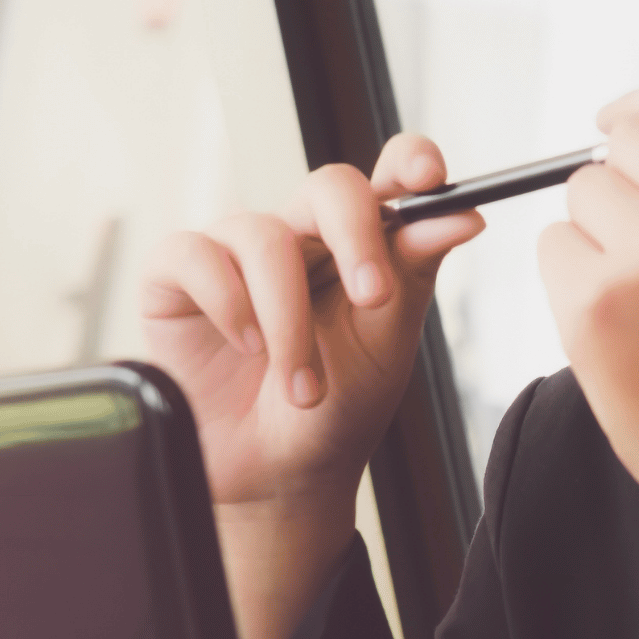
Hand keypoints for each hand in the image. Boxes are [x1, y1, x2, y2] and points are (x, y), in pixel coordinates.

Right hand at [142, 135, 480, 638]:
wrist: (277, 477)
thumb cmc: (336, 410)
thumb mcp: (387, 343)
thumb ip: (415, 273)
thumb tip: (461, 216)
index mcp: (361, 244)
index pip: (388, 176)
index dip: (408, 161)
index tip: (428, 177)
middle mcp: (300, 235)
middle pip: (329, 187)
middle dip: (356, 237)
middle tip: (374, 298)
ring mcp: (236, 250)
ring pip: (264, 237)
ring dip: (289, 320)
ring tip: (303, 386)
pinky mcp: (177, 275)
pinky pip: (195, 254)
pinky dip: (227, 304)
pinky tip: (245, 347)